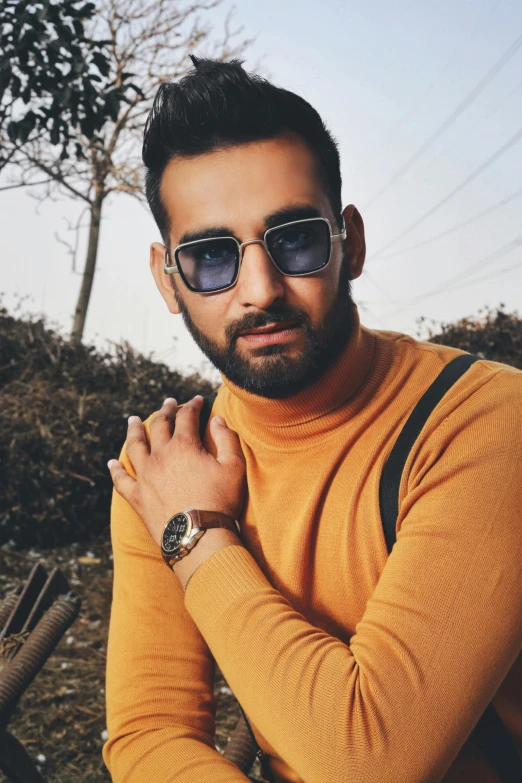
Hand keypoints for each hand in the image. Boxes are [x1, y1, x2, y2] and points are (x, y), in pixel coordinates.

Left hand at [107, 396, 246, 548]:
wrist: (198, 536)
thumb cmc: (221, 501)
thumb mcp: (234, 467)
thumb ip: (226, 438)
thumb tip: (217, 419)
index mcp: (184, 445)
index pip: (187, 416)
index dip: (193, 405)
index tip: (197, 400)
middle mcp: (160, 456)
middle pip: (160, 425)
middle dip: (166, 411)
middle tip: (169, 403)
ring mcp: (145, 476)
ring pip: (135, 446)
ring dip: (135, 430)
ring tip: (133, 420)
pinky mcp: (137, 496)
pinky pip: (121, 480)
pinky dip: (116, 470)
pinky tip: (112, 462)